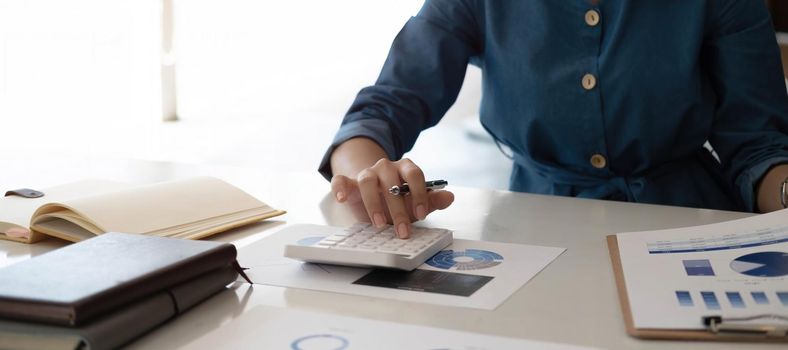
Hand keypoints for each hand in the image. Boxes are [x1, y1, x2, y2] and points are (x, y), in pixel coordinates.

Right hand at [331, 158, 453, 237]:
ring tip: (379, 224)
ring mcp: (366, 173)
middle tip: (403, 230)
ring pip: (367, 180)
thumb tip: (450, 197)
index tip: (421, 214)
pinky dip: (339, 188)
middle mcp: (385, 166)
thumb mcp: (416, 202)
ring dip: (374, 203)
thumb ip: (432, 200)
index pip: (414, 174)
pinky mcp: (349, 182)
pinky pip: (340, 180)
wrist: (376, 196)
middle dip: (398, 208)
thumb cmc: (398, 200)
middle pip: (391, 180)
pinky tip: (341, 199)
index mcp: (405, 168)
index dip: (419, 193)